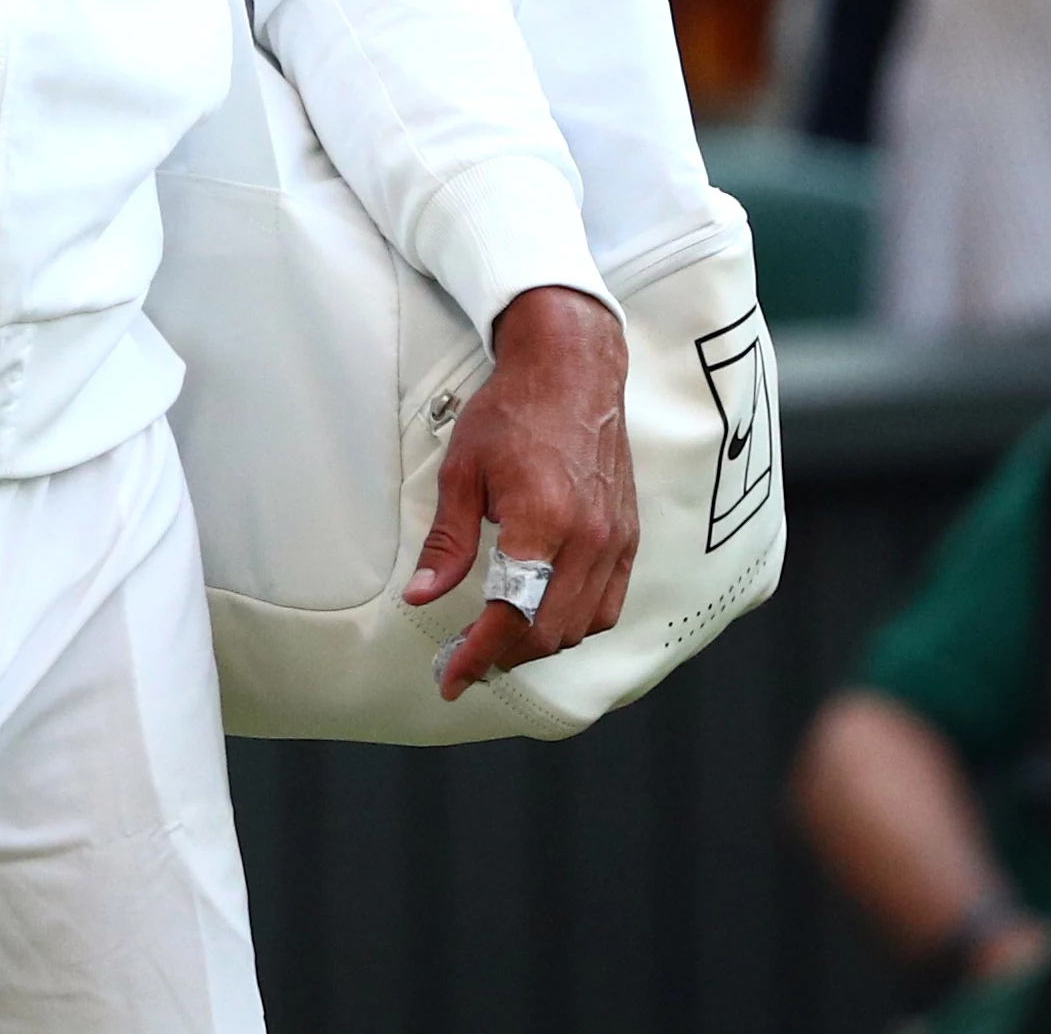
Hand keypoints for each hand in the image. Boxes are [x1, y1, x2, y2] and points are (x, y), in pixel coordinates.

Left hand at [414, 286, 637, 698]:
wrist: (573, 372)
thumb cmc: (514, 413)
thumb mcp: (463, 472)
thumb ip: (446, 542)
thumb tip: (421, 594)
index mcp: (542, 521)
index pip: (511, 614)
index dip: (477, 655)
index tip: (451, 677)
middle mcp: (587, 538)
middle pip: (549, 632)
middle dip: (503, 657)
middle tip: (464, 662)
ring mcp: (614, 540)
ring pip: (582, 625)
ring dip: (539, 644)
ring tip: (498, 641)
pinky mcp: (628, 537)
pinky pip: (608, 604)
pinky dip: (575, 623)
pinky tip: (544, 617)